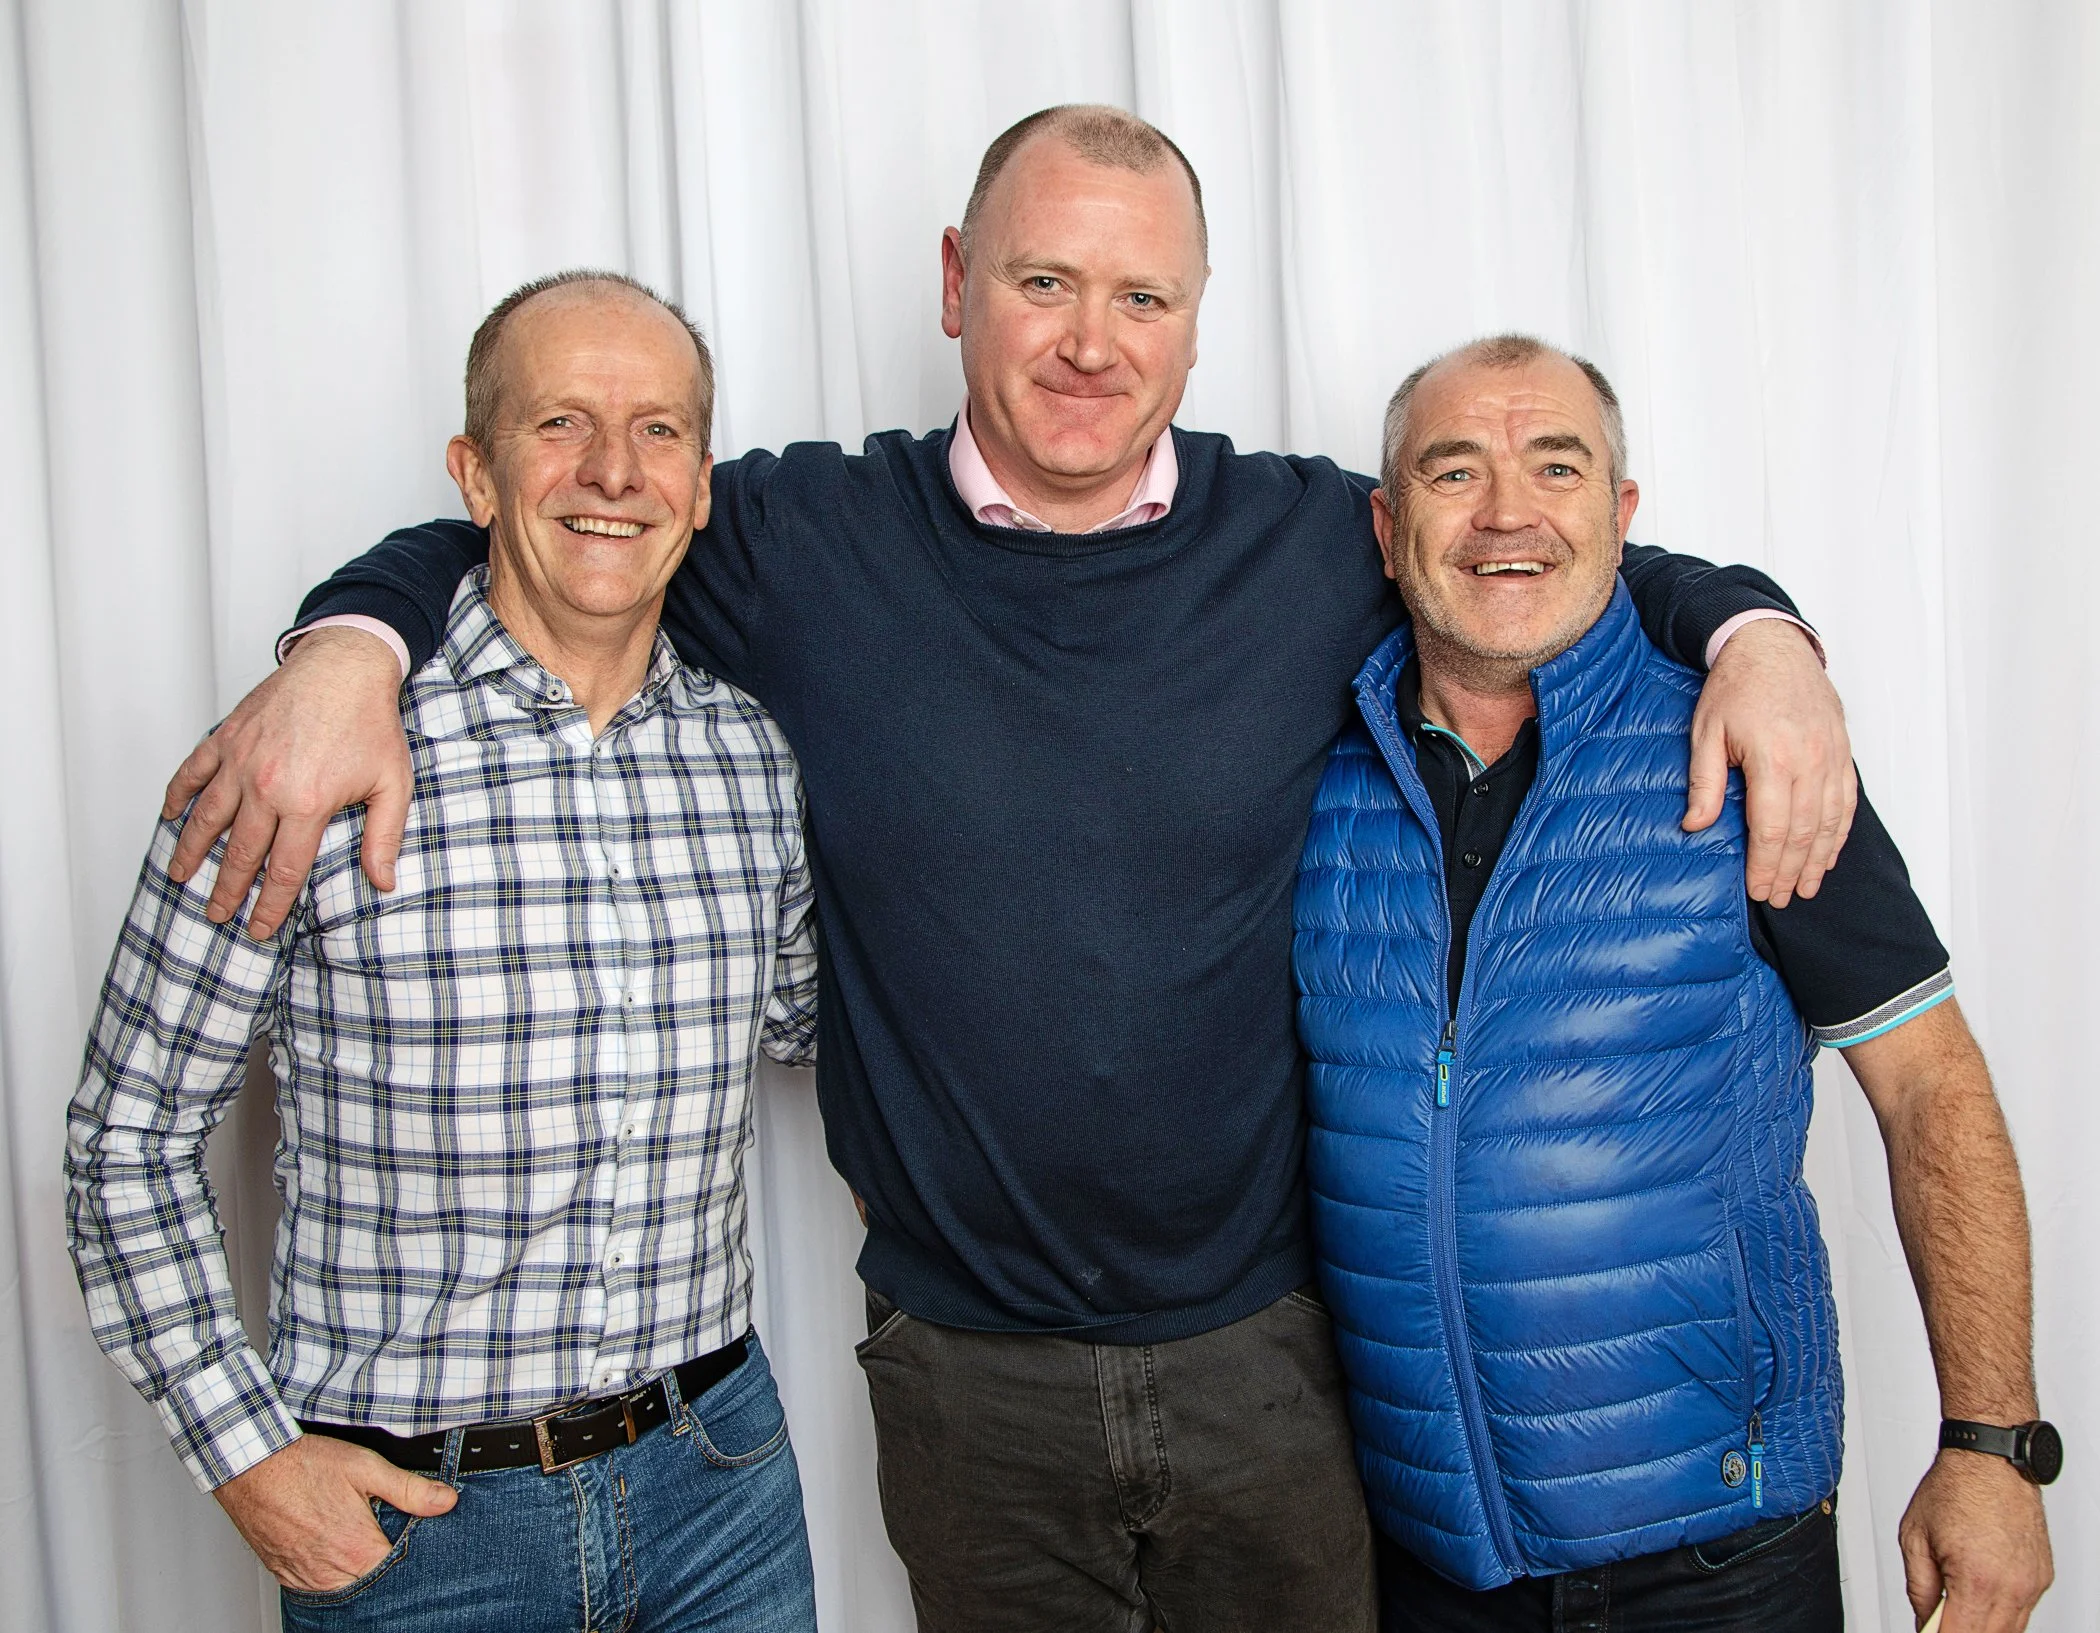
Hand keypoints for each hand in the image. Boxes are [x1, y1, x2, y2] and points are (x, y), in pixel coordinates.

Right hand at [161, 627, 411, 937]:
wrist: (346, 665)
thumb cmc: (371, 723)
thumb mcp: (392, 784)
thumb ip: (383, 837)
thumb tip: (384, 883)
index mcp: (307, 803)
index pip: (283, 870)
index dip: (270, 905)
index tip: (258, 928)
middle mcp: (266, 785)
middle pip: (239, 853)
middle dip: (227, 890)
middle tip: (216, 915)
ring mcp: (240, 760)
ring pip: (205, 818)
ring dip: (190, 851)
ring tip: (181, 876)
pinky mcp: (227, 737)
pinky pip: (192, 772)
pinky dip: (177, 795)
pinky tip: (170, 815)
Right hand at [213, 1433, 457, 1593]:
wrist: (251, 1466)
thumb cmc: (302, 1465)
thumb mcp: (366, 1467)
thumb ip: (410, 1489)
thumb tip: (446, 1501)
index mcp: (357, 1550)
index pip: (399, 1571)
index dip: (412, 1557)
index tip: (416, 1542)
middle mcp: (330, 1572)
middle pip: (371, 1582)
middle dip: (383, 1564)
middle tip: (383, 1534)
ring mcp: (305, 1577)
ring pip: (343, 1587)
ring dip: (355, 1570)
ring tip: (357, 1537)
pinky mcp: (285, 1575)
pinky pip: (316, 1586)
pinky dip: (329, 1571)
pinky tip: (333, 1546)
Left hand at [1683, 619, 1854, 904]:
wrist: (1771, 646)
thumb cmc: (1735, 687)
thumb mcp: (1706, 733)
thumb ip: (1704, 783)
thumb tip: (1695, 826)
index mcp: (1774, 758)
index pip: (1772, 828)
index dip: (1765, 864)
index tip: (1757, 890)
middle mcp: (1810, 760)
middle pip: (1804, 832)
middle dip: (1790, 871)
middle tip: (1779, 899)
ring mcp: (1831, 756)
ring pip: (1830, 821)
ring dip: (1818, 860)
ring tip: (1804, 888)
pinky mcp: (1842, 750)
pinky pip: (1846, 801)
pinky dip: (1839, 832)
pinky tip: (1828, 854)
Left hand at [1899, 1450, 2051, 1630]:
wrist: (1991, 1460)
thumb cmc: (1955, 1488)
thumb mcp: (1914, 1539)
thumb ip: (1919, 1589)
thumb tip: (1924, 1621)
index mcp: (1976, 1579)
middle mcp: (2011, 1587)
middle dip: (1960, 1632)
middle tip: (1937, 1623)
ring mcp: (2032, 1584)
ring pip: (2010, 1631)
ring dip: (1982, 1627)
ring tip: (1955, 1608)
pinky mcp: (2042, 1578)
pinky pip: (2022, 1611)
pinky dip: (2001, 1613)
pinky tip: (1979, 1597)